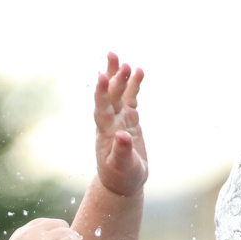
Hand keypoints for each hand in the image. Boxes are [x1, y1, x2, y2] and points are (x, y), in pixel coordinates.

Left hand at [94, 52, 147, 196]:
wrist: (123, 182)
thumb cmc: (121, 178)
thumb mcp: (123, 168)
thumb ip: (121, 152)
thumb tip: (122, 135)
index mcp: (105, 133)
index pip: (101, 109)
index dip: (101, 93)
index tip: (101, 76)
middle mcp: (110, 122)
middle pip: (110, 95)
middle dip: (112, 76)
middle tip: (114, 56)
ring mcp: (120, 119)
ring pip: (119, 93)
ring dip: (120, 76)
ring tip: (124, 60)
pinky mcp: (130, 120)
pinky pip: (131, 98)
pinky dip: (134, 85)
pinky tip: (139, 71)